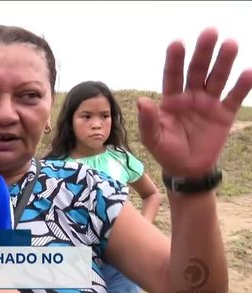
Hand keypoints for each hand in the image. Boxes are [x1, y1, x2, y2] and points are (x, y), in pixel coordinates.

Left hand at [137, 28, 251, 177]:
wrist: (186, 169)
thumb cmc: (166, 151)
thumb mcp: (153, 138)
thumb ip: (148, 120)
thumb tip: (141, 100)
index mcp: (170, 99)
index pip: (172, 75)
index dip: (175, 59)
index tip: (177, 43)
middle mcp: (190, 96)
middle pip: (197, 70)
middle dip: (203, 52)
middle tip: (210, 32)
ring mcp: (208, 103)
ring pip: (217, 78)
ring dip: (224, 62)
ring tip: (231, 44)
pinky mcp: (224, 114)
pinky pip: (234, 97)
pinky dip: (242, 85)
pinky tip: (248, 72)